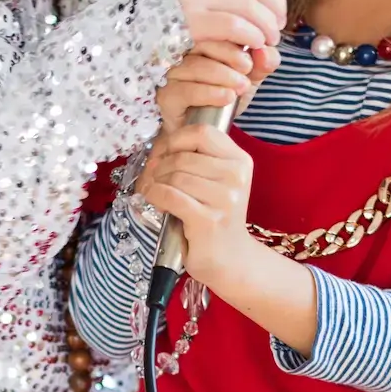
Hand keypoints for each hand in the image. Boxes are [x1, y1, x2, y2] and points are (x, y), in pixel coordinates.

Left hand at [139, 123, 253, 292]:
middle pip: (182, 156)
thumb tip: (160, 144)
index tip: (162, 152)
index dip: (174, 139)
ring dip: (155, 182)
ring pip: (174, 176)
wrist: (228, 258)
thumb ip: (197, 158)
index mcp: (240, 160)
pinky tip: (154, 200)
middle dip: (158, 165)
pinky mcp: (209, 220)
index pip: (202, 132)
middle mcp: (236, 177)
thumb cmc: (214, 215)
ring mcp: (225, 199)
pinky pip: (170, 196)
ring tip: (152, 191)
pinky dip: (155, 195)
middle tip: (150, 177)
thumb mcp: (215, 180)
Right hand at [156, 42, 280, 135]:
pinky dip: (211, 93)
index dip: (237, 36)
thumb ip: (262, 62)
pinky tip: (228, 97)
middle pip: (203, 42)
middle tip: (248, 70)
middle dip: (231, 55)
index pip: (214, 26)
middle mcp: (180, 52)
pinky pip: (187, 91)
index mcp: (199, 40)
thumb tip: (267, 51)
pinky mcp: (166, 96)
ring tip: (242, 86)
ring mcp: (171, 75)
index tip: (255, 50)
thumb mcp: (250, 76)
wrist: (207, 129)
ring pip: (196, 66)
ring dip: (224, 76)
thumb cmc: (226, 95)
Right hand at [174, 0, 289, 51]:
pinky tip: (256, 43)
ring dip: (268, 23)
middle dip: (276, 4)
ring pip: (250, 4)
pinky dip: (253, 34)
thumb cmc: (167, 14)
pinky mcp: (191, 21)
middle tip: (280, 22)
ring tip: (271, 37)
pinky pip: (236, 25)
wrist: (128, 35)